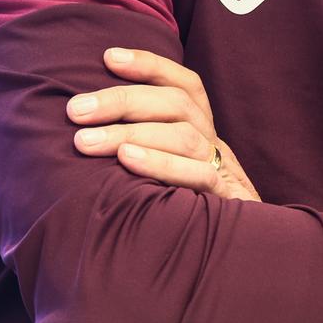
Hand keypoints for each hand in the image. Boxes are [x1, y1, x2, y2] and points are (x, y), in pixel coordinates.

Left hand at [66, 48, 260, 201]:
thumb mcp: (166, 179)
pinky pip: (199, 175)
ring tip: (84, 142)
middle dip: (121, 100)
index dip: (150, 65)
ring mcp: (225, 172)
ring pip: (184, 135)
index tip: (108, 57)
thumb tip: (81, 134)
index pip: (184, 85)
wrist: (248, 265)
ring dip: (130, 132)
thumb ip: (137, 153)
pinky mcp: (230, 201)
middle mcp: (214, 145)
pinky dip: (162, 163)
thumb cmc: (188, 217)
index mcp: (202, 133)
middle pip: (176, 104)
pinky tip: (127, 160)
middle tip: (74, 111)